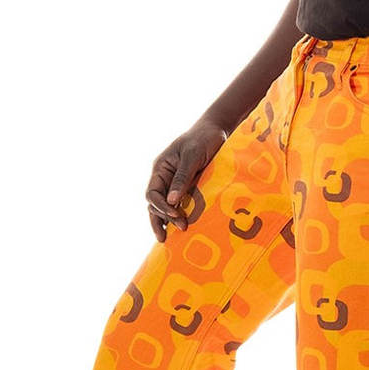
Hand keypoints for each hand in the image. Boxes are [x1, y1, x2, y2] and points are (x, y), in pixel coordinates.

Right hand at [145, 120, 227, 240]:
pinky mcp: (188, 188)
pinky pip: (179, 205)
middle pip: (155, 205)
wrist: (216, 131)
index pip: (152, 194)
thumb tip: (171, 201)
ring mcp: (175, 184)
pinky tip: (183, 229)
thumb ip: (182, 177)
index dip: (161, 208)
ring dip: (168, 222)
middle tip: (182, 229)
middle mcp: (165, 178)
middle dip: (165, 219)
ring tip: (173, 238)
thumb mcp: (192, 156)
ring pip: (164, 207)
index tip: (176, 215)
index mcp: (160, 168)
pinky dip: (178, 217)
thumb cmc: (203, 139)